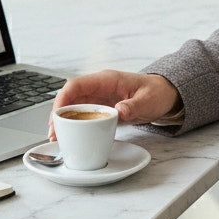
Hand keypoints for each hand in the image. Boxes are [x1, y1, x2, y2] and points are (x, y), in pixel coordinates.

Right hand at [49, 71, 181, 138]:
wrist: (166, 94)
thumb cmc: (157, 93)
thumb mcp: (148, 100)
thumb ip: (133, 106)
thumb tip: (118, 112)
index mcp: (107, 80)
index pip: (76, 85)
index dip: (62, 99)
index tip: (56, 116)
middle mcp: (98, 87)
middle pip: (69, 97)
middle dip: (58, 114)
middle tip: (53, 134)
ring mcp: (98, 97)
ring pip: (73, 106)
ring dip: (63, 121)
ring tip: (56, 138)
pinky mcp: (101, 107)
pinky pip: (81, 114)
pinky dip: (73, 124)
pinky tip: (68, 136)